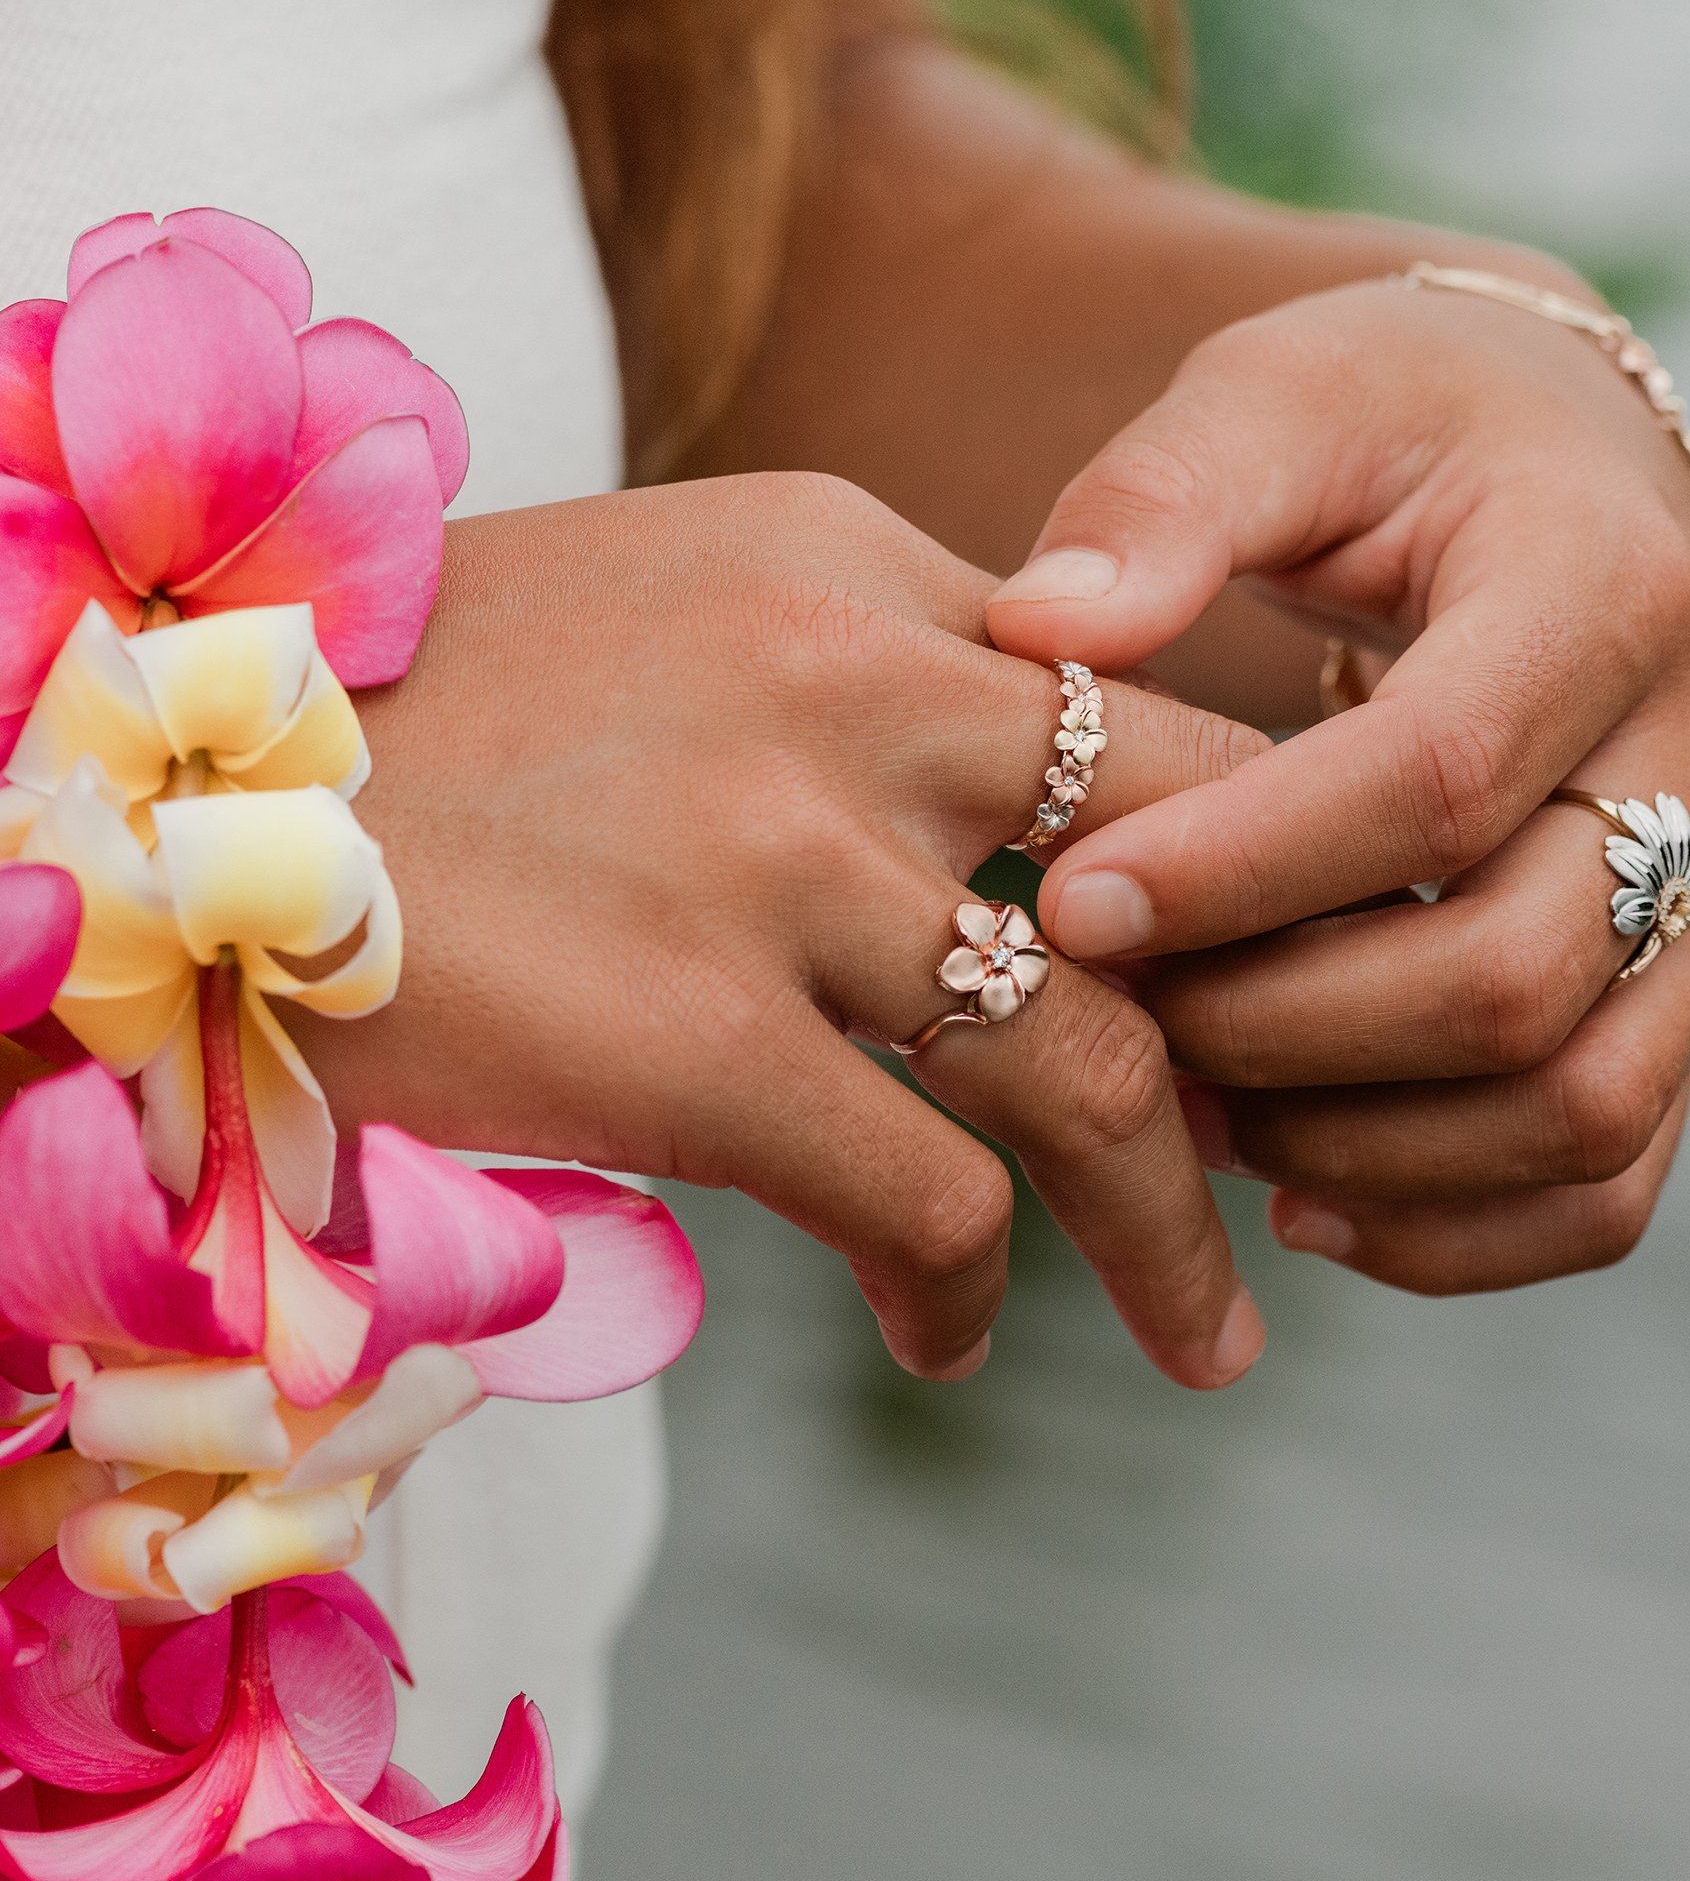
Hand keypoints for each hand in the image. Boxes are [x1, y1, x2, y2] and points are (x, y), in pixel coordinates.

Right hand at [285, 474, 1271, 1385]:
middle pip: (1185, 874)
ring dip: (1166, 1225)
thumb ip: (872, 672)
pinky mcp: (689, 1034)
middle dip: (1282, 1031)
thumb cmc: (440, 708)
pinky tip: (951, 1342)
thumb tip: (1037, 831)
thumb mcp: (687, 607)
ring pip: (1095, 1069)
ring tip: (1205, 1331)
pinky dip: (970, 1294)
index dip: (1243, 866)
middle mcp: (851, 682)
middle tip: (1307, 1148)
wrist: (172, 782)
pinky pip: (930, 1202)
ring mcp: (777, 856)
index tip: (1269, 980)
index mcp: (857, 558)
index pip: (1144, 712)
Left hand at [986, 275, 1689, 1291]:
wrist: (1551, 471)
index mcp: (1606, 591)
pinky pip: (1611, 1176)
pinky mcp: (1681, 990)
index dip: (1240, 868)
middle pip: (1510, 977)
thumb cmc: (1395, 429)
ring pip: (1577, 1107)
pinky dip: (1456, 1227)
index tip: (1070, 901)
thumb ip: (1163, 496)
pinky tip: (1297, 1200)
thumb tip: (1040, 631)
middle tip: (1113, 1010)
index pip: (1437, 779)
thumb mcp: (1276, 397)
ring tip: (1183, 1111)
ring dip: (1354, 1146)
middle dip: (1279, 1028)